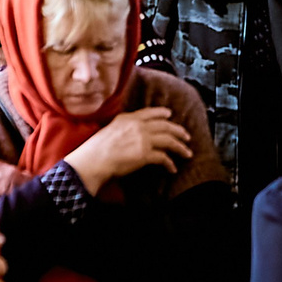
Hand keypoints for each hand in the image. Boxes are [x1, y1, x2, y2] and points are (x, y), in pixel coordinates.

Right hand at [65, 106, 192, 193]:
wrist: (93, 160)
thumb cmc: (96, 149)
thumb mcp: (110, 129)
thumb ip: (123, 126)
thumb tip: (131, 131)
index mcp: (129, 118)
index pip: (150, 112)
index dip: (162, 113)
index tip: (170, 115)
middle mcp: (138, 126)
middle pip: (165, 126)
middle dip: (179, 131)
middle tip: (186, 137)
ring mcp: (143, 140)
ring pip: (169, 141)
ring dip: (180, 148)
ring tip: (187, 153)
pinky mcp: (145, 155)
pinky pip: (163, 158)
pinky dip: (170, 164)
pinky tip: (172, 169)